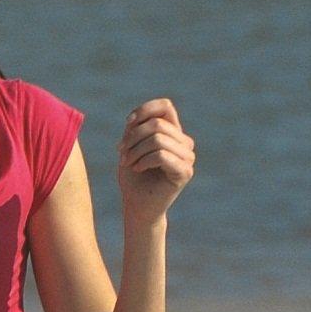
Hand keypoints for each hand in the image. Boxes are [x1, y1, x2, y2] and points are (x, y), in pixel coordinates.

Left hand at [118, 95, 194, 227]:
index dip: (144, 111)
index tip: (127, 124)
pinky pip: (161, 155)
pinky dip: (143, 161)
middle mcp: (185, 142)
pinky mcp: (185, 172)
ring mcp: (188, 157)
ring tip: (128, 163)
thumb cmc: (133, 176)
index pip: (165, 106)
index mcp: (174, 132)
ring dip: (135, 151)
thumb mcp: (130, 147)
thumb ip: (135, 129)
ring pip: (158, 139)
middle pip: (157, 124)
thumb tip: (136, 117)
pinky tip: (137, 169)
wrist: (137, 205)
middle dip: (133, 138)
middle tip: (122, 154)